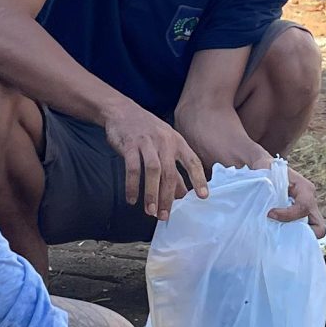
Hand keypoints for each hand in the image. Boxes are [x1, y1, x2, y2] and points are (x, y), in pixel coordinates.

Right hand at [102, 105, 207, 220]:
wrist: (122, 110)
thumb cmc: (147, 131)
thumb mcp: (165, 145)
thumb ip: (173, 169)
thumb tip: (183, 194)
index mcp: (177, 142)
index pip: (192, 162)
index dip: (198, 179)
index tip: (203, 197)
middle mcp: (164, 141)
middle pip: (170, 172)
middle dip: (168, 196)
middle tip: (165, 215)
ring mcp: (147, 142)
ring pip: (153, 171)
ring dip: (152, 193)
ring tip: (150, 211)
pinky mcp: (129, 144)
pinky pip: (132, 168)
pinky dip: (132, 185)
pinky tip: (132, 199)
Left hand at [269, 164, 325, 234]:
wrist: (267, 167)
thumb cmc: (267, 169)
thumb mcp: (268, 174)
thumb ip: (269, 189)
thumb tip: (268, 210)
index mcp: (305, 188)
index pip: (304, 207)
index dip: (287, 215)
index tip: (269, 214)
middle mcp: (311, 199)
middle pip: (319, 226)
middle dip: (304, 234)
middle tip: (284, 234)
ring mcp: (308, 208)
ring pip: (312, 230)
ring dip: (297, 234)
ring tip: (279, 233)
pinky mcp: (302, 215)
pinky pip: (303, 228)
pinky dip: (293, 232)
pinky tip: (278, 231)